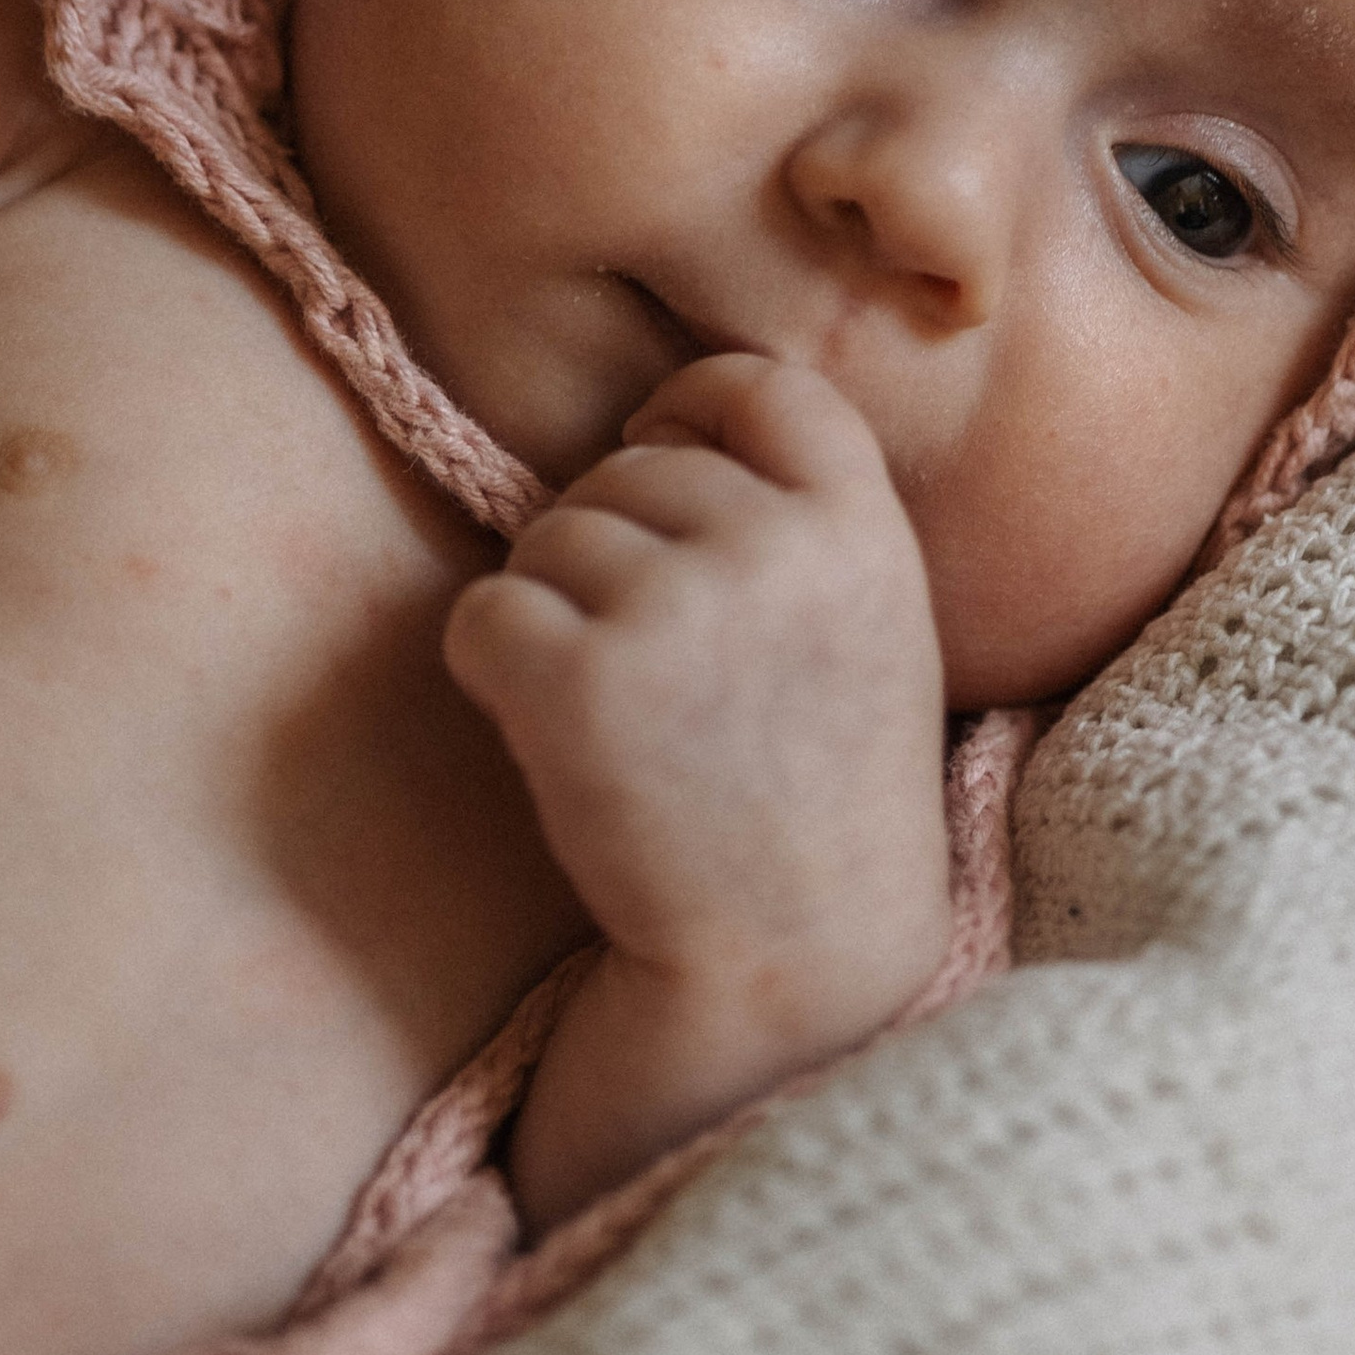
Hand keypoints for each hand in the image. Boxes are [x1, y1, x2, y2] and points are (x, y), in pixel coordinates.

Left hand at [445, 355, 952, 1183]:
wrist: (788, 969)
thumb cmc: (820, 799)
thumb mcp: (872, 626)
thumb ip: (807, 517)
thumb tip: (669, 418)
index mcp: (864, 529)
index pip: (763, 384)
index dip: (693, 405)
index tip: (661, 448)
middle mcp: (776, 550)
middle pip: (632, 467)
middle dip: (611, 542)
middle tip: (649, 663)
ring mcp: (676, 610)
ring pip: (549, 534)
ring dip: (553, 606)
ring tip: (619, 713)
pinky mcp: (576, 680)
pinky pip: (482, 612)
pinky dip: (492, 668)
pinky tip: (552, 736)